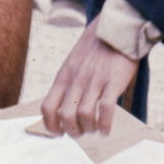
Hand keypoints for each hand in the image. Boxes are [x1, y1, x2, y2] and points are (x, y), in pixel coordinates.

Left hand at [41, 20, 137, 135]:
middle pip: (65, 115)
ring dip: (89, 129)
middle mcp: (76, 80)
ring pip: (84, 115)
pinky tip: (106, 130)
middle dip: (72, 131)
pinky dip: (105, 124)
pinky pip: (106, 109)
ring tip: (94, 131)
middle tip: (80, 133)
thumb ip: (67, 83)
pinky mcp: (113, 81)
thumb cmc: (94, 50)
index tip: (58, 133)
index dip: (50, 125)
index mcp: (63, 77)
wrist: (115, 30)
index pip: (48, 107)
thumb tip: (63, 108)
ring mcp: (95, 81)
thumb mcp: (72, 64)